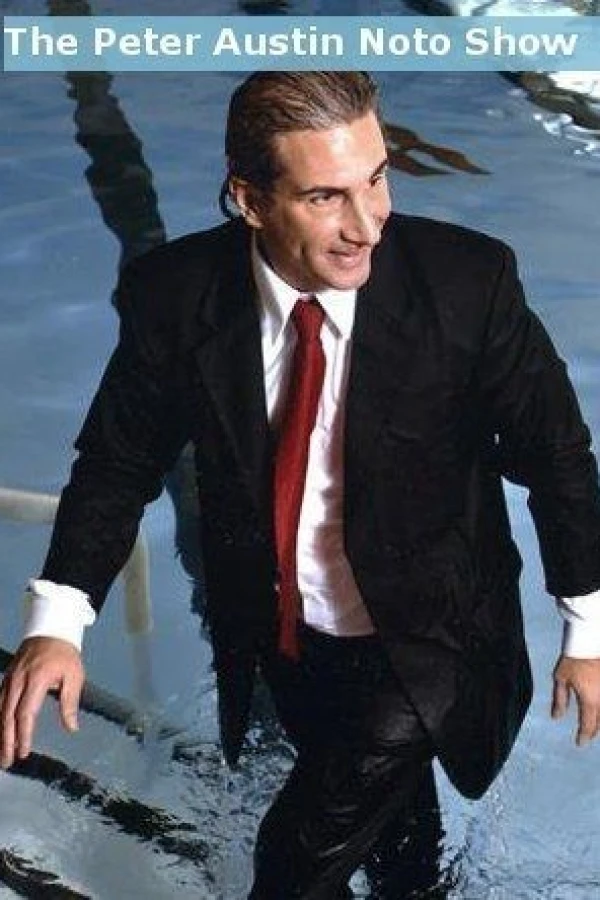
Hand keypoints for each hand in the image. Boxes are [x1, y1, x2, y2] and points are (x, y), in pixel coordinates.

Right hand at [0, 636, 84, 768]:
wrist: (50, 629)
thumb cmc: (65, 654)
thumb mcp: (74, 676)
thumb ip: (70, 703)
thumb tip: (71, 728)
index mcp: (36, 680)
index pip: (25, 713)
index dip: (23, 735)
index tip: (24, 752)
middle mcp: (18, 681)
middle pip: (7, 715)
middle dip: (6, 741)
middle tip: (7, 761)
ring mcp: (9, 679)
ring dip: (0, 732)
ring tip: (2, 752)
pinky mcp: (7, 678)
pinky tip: (0, 731)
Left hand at [552, 655, 599, 745]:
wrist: (590, 637)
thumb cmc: (573, 656)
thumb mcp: (561, 677)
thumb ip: (560, 699)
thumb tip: (556, 718)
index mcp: (590, 700)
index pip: (588, 725)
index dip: (583, 736)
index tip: (579, 743)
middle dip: (594, 730)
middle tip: (587, 734)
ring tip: (594, 724)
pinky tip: (598, 708)